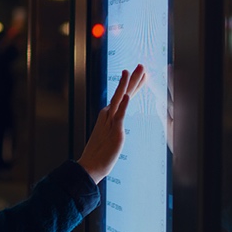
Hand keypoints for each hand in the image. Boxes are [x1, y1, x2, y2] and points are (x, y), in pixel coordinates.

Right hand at [77, 64, 145, 183]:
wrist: (90, 167)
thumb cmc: (99, 154)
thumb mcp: (108, 136)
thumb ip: (112, 127)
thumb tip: (114, 123)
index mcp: (108, 116)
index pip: (123, 96)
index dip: (132, 85)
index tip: (141, 75)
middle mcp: (108, 116)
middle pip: (122, 93)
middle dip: (132, 79)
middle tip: (141, 65)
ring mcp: (111, 122)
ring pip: (120, 99)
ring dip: (127, 85)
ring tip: (132, 71)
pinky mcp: (115, 132)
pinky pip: (120, 116)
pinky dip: (123, 105)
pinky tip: (128, 96)